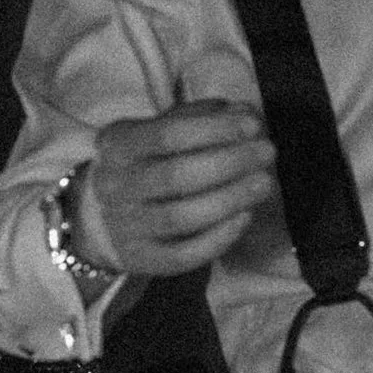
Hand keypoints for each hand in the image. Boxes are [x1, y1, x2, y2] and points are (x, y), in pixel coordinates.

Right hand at [75, 99, 279, 279]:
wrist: (104, 216)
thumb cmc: (147, 165)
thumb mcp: (161, 131)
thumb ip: (201, 119)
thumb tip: (246, 113)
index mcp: (118, 145)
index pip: (167, 134)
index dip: (214, 129)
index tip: (253, 125)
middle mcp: (115, 186)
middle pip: (176, 176)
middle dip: (230, 162)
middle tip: (268, 153)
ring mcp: (126, 226)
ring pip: (181, 217)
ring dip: (230, 199)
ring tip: (265, 182)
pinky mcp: (142, 259)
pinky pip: (184, 254)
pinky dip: (218, 238)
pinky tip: (245, 217)